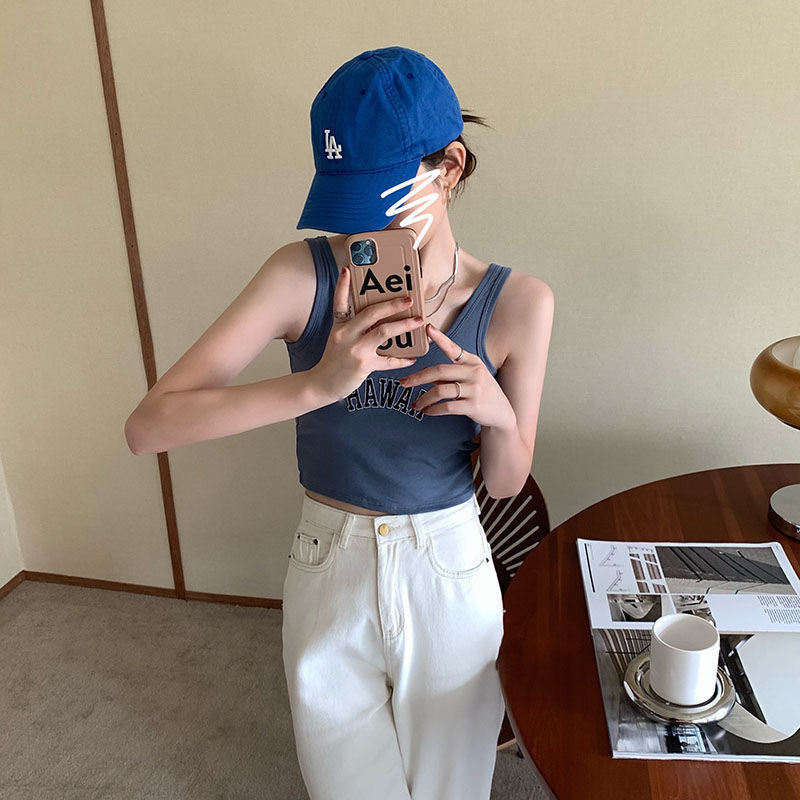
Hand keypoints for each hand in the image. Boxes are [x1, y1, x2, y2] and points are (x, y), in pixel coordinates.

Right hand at [312, 265, 424, 401]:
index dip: (343, 285)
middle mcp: (346, 334)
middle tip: (409, 299)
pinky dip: (402, 359)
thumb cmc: (333, 361)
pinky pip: (388, 360)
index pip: (340, 302)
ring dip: (404, 325)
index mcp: (340, 326)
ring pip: (384, 332)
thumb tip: (377, 319)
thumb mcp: (338, 339)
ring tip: (418, 322)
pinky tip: (412, 358)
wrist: (321, 385)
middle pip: (371, 313)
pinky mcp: (363, 365)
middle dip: (392, 304)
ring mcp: (355, 349)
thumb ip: (353, 327)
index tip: (347, 270)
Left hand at [398, 323, 516, 429]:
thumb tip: (426, 374)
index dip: (440, 338)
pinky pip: (447, 406)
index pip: (453, 348)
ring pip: (440, 390)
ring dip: (424, 399)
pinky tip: (427, 412)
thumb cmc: (482, 392)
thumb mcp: (470, 378)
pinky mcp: (473, 406)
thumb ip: (449, 375)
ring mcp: (475, 389)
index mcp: (472, 361)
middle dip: (417, 377)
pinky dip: (433, 410)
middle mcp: (474, 372)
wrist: (501, 413)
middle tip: (403, 383)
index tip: (427, 328)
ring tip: (415, 404)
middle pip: (439, 371)